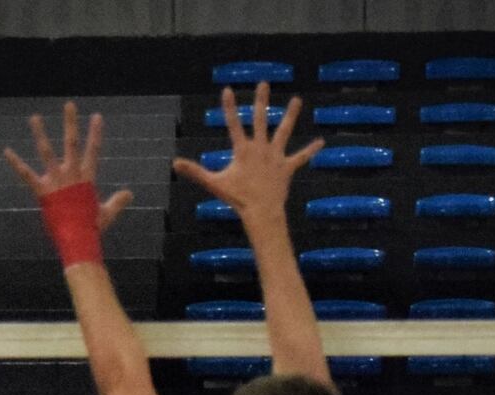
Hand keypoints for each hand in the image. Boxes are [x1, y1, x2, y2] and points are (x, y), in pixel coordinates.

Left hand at [1, 101, 134, 225]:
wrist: (77, 239)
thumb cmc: (92, 228)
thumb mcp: (107, 213)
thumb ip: (117, 201)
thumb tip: (129, 194)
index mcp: (86, 178)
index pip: (93, 150)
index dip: (95, 133)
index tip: (96, 117)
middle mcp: (71, 174)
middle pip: (72, 143)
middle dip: (70, 123)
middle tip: (68, 105)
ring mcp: (56, 181)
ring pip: (47, 152)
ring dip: (40, 133)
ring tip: (34, 117)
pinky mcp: (42, 191)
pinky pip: (26, 174)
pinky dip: (16, 163)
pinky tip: (6, 151)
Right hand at [170, 81, 322, 223]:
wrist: (261, 211)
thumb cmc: (237, 198)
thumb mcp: (214, 184)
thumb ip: (195, 171)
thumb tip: (174, 164)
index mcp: (243, 150)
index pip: (233, 124)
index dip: (229, 107)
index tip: (228, 90)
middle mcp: (260, 148)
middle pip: (260, 119)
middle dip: (261, 101)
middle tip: (263, 83)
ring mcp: (275, 156)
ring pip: (284, 131)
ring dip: (290, 115)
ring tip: (297, 100)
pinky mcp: (287, 167)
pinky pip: (300, 157)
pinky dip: (310, 151)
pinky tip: (320, 142)